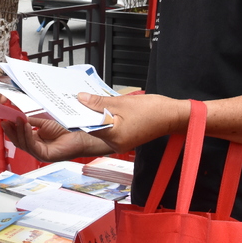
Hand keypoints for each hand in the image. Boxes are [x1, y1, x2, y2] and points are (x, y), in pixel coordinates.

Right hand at [2, 115, 110, 161]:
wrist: (82, 134)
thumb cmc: (67, 129)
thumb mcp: (45, 122)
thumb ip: (32, 121)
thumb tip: (18, 117)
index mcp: (36, 140)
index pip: (19, 136)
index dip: (11, 128)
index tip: (4, 119)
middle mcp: (37, 148)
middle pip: (19, 142)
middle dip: (11, 131)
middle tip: (5, 121)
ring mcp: (41, 153)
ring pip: (24, 145)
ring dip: (19, 132)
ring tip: (17, 120)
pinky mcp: (47, 156)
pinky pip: (33, 147)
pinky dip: (28, 136)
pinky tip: (27, 126)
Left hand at [74, 92, 188, 153]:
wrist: (172, 116)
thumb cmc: (153, 110)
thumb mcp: (121, 102)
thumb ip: (98, 101)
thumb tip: (81, 98)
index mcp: (114, 136)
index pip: (88, 127)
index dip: (78, 115)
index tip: (69, 106)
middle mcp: (116, 144)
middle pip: (93, 129)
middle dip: (86, 115)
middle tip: (77, 102)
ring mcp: (121, 143)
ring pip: (100, 129)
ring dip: (95, 117)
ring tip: (89, 103)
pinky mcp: (124, 140)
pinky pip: (109, 129)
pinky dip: (105, 120)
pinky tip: (103, 109)